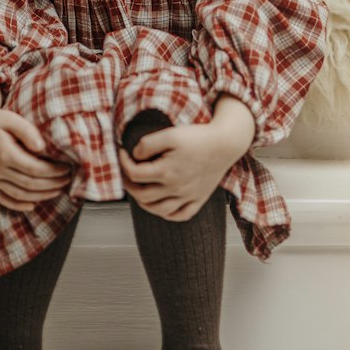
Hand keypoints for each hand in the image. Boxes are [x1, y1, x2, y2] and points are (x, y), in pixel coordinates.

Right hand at [0, 89, 71, 211]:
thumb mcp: (12, 118)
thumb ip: (27, 131)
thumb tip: (42, 148)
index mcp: (4, 153)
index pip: (34, 169)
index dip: (53, 172)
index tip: (67, 168)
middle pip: (29, 184)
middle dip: (51, 184)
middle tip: (67, 180)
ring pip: (18, 194)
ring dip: (40, 196)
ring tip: (57, 190)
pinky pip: (3, 199)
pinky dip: (18, 205)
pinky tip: (33, 205)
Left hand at [119, 97, 255, 221]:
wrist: (226, 144)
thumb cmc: (198, 137)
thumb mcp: (170, 134)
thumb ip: (148, 144)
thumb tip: (134, 156)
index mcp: (166, 172)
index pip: (134, 174)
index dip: (123, 163)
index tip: (123, 151)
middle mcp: (175, 189)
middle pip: (142, 195)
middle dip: (129, 184)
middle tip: (126, 172)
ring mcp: (188, 197)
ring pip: (158, 210)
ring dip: (143, 202)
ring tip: (138, 189)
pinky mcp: (199, 199)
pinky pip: (180, 215)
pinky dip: (167, 214)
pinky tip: (161, 205)